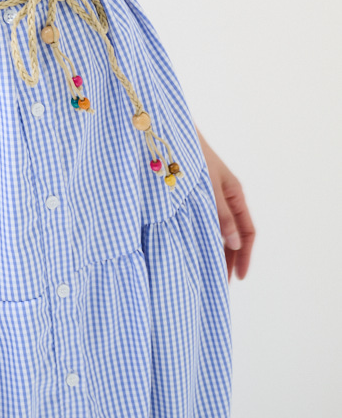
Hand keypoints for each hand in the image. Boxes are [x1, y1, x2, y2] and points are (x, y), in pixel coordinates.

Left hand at [195, 125, 255, 281]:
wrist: (170, 133)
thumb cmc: (191, 155)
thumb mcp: (207, 187)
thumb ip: (220, 215)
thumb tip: (234, 244)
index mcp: (235, 193)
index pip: (247, 232)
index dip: (245, 255)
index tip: (239, 277)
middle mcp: (227, 196)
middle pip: (234, 234)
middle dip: (231, 259)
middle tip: (222, 283)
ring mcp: (212, 195)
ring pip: (220, 229)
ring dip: (217, 249)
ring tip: (210, 272)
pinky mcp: (196, 194)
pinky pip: (206, 220)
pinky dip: (205, 236)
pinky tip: (196, 249)